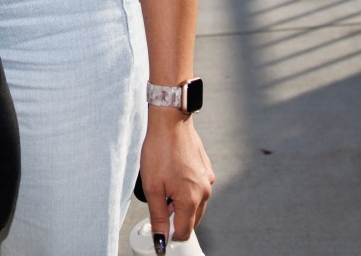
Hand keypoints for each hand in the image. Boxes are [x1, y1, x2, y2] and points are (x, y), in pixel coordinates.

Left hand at [139, 111, 213, 247]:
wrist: (171, 122)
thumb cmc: (159, 151)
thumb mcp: (152, 187)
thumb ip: (158, 215)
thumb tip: (161, 239)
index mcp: (191, 200)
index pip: (184, 231)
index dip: (170, 233)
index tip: (158, 227)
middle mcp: (204, 192)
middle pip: (192, 219)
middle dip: (176, 218)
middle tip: (159, 203)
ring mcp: (208, 180)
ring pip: (196, 203)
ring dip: (181, 203)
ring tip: (164, 187)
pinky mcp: (207, 169)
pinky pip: (198, 188)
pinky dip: (187, 189)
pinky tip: (173, 176)